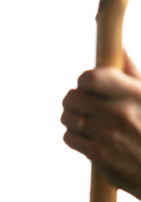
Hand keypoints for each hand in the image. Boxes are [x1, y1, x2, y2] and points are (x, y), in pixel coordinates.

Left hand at [61, 52, 140, 199]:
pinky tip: (89, 139)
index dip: (85, 81)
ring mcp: (108, 136)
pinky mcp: (99, 156)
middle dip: (75, 100)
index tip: (91, 87)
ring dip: (72, 119)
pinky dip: (75, 138)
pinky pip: (69, 138)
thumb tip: (119, 45)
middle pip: (72, 97)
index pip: (90, 78)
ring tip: (87, 123)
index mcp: (134, 94)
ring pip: (67, 117)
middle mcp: (120, 113)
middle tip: (84, 106)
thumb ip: (130, 72)